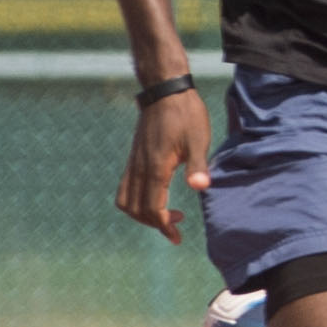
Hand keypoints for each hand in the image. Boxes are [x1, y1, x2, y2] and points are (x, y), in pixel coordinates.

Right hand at [116, 87, 210, 242]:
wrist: (165, 91)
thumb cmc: (186, 114)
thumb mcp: (199, 139)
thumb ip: (198, 165)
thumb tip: (201, 188)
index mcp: (155, 167)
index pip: (152, 209)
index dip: (163, 226)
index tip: (177, 235)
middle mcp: (139, 168)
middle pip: (136, 210)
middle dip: (154, 223)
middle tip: (176, 225)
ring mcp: (133, 163)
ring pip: (125, 200)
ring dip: (141, 214)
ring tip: (164, 215)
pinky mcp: (134, 158)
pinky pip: (126, 187)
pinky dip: (136, 200)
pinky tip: (155, 196)